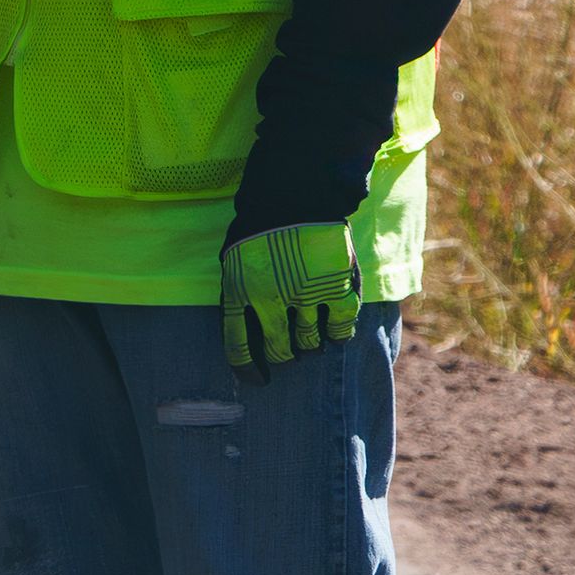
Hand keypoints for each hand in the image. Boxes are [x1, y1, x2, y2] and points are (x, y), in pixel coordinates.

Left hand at [221, 217, 364, 369]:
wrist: (294, 193)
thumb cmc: (260, 227)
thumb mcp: (235, 262)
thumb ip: (239, 296)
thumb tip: (248, 334)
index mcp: (237, 293)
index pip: (237, 348)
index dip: (247, 370)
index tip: (257, 380)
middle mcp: (269, 300)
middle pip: (278, 350)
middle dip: (284, 356)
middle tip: (290, 352)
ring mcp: (304, 296)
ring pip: (309, 344)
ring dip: (310, 345)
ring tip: (311, 338)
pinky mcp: (336, 289)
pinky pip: (340, 330)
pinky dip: (337, 336)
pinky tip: (334, 332)